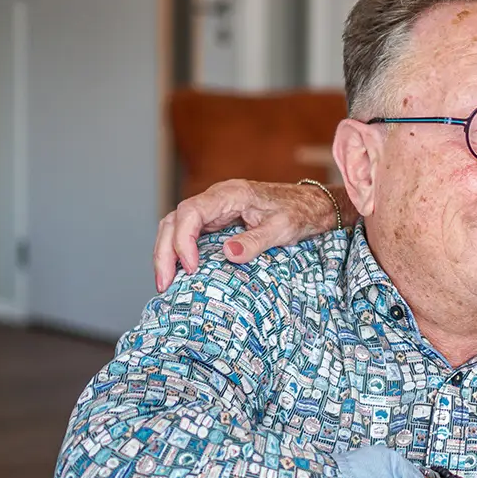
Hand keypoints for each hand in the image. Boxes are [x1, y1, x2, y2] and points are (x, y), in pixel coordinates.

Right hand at [152, 179, 342, 291]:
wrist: (311, 205)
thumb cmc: (299, 212)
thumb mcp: (282, 228)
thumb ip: (256, 240)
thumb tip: (228, 255)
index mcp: (230, 194)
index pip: (191, 212)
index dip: (183, 239)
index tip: (191, 267)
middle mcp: (216, 199)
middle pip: (175, 220)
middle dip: (165, 251)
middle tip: (165, 283)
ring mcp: (214, 210)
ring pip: (175, 226)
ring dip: (166, 253)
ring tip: (166, 283)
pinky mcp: (216, 221)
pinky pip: (188, 234)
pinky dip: (178, 252)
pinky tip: (179, 273)